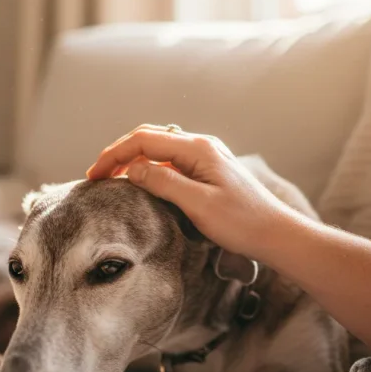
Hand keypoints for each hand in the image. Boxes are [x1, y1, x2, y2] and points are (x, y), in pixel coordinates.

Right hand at [85, 124, 297, 259]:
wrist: (276, 234)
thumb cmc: (242, 223)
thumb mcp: (198, 205)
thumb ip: (163, 182)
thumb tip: (132, 168)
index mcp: (197, 149)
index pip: (143, 140)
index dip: (114, 154)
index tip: (94, 175)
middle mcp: (201, 145)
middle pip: (148, 137)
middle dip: (119, 153)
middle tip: (97, 175)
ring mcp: (205, 156)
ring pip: (159, 148)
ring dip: (133, 159)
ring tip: (112, 178)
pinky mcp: (208, 169)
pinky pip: (170, 160)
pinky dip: (149, 167)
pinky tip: (141, 182)